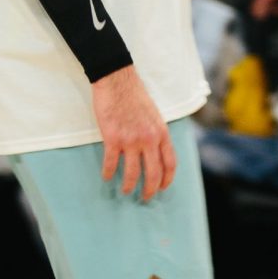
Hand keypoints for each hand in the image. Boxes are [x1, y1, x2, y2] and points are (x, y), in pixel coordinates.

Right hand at [88, 65, 175, 202]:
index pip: (170, 163)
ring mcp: (131, 140)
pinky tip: (106, 177)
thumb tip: (156, 151)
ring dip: (129, 186)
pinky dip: (108, 173)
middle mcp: (149, 139)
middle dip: (150, 190)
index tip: (162, 188)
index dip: (167, 180)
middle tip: (145, 198)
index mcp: (161, 133)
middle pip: (154, 173)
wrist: (116, 80)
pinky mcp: (113, 138)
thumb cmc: (135, 95)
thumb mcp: (155, 114)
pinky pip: (111, 163)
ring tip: (126, 191)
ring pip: (133, 173)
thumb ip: (157, 133)